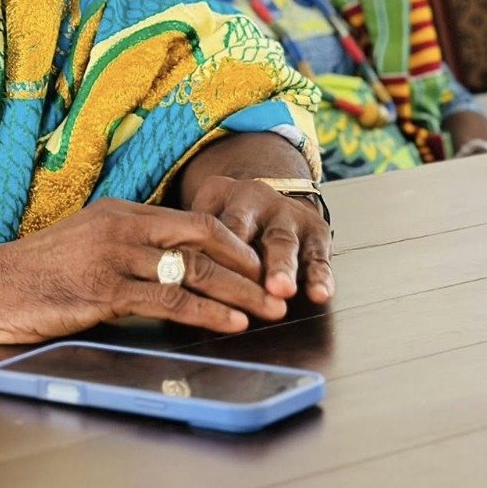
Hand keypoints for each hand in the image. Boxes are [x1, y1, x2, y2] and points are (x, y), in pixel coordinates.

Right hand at [0, 200, 288, 344]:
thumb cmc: (32, 274)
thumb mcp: (82, 247)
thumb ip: (123, 251)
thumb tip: (166, 271)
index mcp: (118, 212)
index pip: (192, 219)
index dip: (234, 243)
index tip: (260, 265)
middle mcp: (121, 227)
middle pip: (202, 239)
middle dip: (248, 267)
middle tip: (278, 290)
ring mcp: (112, 257)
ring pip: (192, 271)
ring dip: (238, 293)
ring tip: (269, 311)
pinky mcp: (103, 290)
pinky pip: (167, 301)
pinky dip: (205, 313)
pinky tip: (229, 325)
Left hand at [185, 175, 333, 304]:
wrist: (267, 194)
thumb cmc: (227, 214)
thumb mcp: (208, 210)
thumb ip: (194, 237)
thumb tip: (165, 273)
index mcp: (231, 196)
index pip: (223, 225)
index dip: (218, 250)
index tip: (210, 272)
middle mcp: (264, 204)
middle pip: (256, 234)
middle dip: (263, 261)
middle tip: (266, 286)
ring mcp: (292, 218)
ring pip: (287, 244)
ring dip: (286, 269)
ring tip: (284, 291)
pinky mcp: (317, 233)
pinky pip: (319, 256)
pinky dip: (321, 276)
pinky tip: (321, 294)